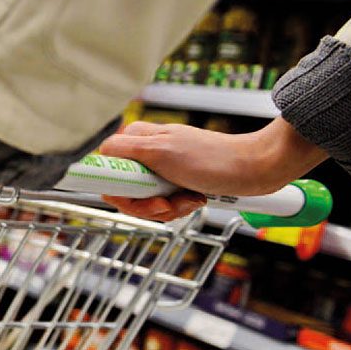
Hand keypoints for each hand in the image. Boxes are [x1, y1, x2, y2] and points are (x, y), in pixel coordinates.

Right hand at [98, 118, 326, 220]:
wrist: (255, 169)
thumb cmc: (213, 159)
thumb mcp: (161, 151)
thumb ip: (124, 150)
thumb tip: (96, 152)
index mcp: (135, 141)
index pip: (104, 170)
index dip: (116, 190)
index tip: (132, 197)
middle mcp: (144, 154)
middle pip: (124, 192)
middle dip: (146, 204)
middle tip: (166, 202)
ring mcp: (160, 171)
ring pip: (144, 202)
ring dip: (167, 208)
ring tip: (188, 199)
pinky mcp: (177, 184)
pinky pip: (164, 205)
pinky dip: (179, 208)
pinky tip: (194, 200)